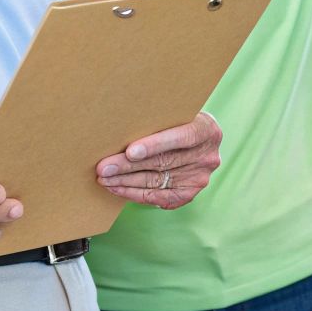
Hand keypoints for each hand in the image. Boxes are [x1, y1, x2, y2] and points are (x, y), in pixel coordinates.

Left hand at [97, 111, 221, 209]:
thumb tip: (120, 128)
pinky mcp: (189, 193)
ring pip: (156, 181)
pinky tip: (117, 188)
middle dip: (129, 166)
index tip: (130, 151)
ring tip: (104, 178)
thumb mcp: (175, 113)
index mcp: (207, 130)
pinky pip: (158, 198)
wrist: (197, 139)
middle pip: (163, 163)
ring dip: (126, 182)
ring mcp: (199, 177)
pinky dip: (134, 193)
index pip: (182, 137)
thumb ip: (158, 120)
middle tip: (104, 168)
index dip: (155, 145)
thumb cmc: (177, 120)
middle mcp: (207, 156)